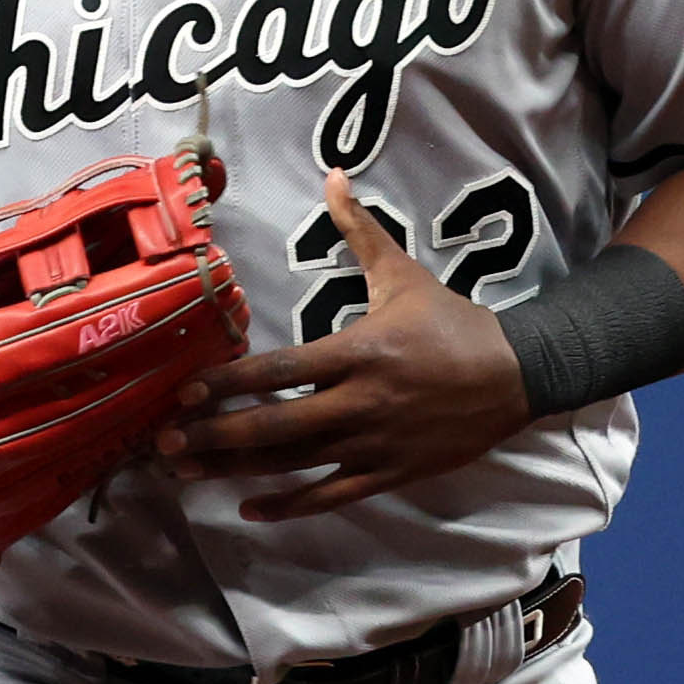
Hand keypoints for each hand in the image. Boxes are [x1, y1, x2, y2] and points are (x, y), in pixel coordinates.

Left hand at [152, 170, 529, 521]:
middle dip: (216, 435)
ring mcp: (374, 442)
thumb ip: (358, 230)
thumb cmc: (452, 323)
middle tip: (164, 442)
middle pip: (276, 426)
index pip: (279, 370)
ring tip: (186, 473)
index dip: (229, 384)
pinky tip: (249, 508)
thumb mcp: (402, 273)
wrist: (519, 374)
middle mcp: (360, 402)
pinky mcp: (390, 473)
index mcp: (357, 352)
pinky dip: (290, 505)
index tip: (184, 393)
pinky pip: (331, 496)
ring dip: (236, 470)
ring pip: (294, 464)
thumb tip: (333, 174)